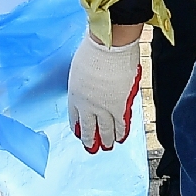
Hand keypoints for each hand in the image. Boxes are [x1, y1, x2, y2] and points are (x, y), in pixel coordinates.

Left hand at [68, 32, 145, 153]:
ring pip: (104, 130)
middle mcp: (86, 105)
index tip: (79, 133)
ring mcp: (102, 108)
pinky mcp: (118, 106)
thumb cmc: (94, 49)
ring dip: (106, 140)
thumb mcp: (80, 68)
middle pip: (88, 127)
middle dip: (90, 140)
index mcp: (74, 94)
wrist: (108, 47)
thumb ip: (84, 81)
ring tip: (107, 147)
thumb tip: (91, 84)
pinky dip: (121, 132)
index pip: (74, 116)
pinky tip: (121, 138)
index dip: (78, 127)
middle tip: (91, 148)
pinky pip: (120, 124)